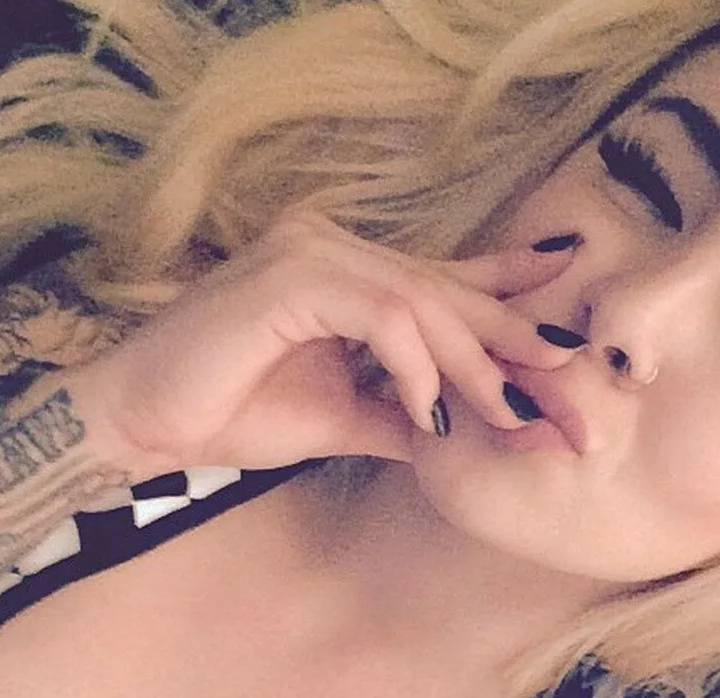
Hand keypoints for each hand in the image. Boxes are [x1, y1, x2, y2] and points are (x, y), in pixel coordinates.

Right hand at [75, 210, 577, 475]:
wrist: (145, 425)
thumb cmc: (232, 413)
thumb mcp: (345, 418)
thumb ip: (408, 413)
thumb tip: (475, 429)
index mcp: (348, 275)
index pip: (443, 281)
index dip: (510, 294)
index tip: (568, 324)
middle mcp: (333, 247)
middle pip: (448, 292)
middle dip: (517, 347)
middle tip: (574, 395)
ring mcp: (310, 253)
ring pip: (422, 301)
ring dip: (474, 363)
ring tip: (514, 415)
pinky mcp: (288, 277)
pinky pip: (379, 314)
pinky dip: (413, 363)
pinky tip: (429, 408)